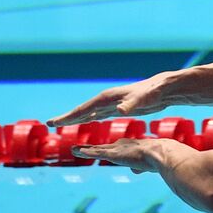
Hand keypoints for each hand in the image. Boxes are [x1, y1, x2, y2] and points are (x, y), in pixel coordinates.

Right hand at [48, 73, 171, 126]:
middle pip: (82, 110)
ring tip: (62, 123)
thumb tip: (120, 111)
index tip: (54, 122)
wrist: (162, 89)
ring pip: (89, 112)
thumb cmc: (153, 93)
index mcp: (108, 98)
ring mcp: (111, 103)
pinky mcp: (118, 107)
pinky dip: (89, 117)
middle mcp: (106, 100)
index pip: (84, 109)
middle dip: (67, 117)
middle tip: (50, 124)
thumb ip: (131, 105)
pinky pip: (99, 114)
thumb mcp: (143, 100)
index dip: (69, 116)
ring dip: (76, 118)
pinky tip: (85, 121)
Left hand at [72, 137, 166, 173]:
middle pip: (102, 147)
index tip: (98, 149)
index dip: (105, 149)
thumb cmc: (158, 158)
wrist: (160, 153)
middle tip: (79, 148)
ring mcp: (117, 150)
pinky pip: (97, 154)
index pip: (115, 148)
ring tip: (73, 150)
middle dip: (90, 148)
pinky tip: (77, 152)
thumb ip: (139, 167)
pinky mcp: (114, 155)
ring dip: (84, 150)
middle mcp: (122, 146)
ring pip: (96, 150)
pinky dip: (86, 153)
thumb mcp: (147, 164)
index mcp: (130, 147)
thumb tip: (135, 171)